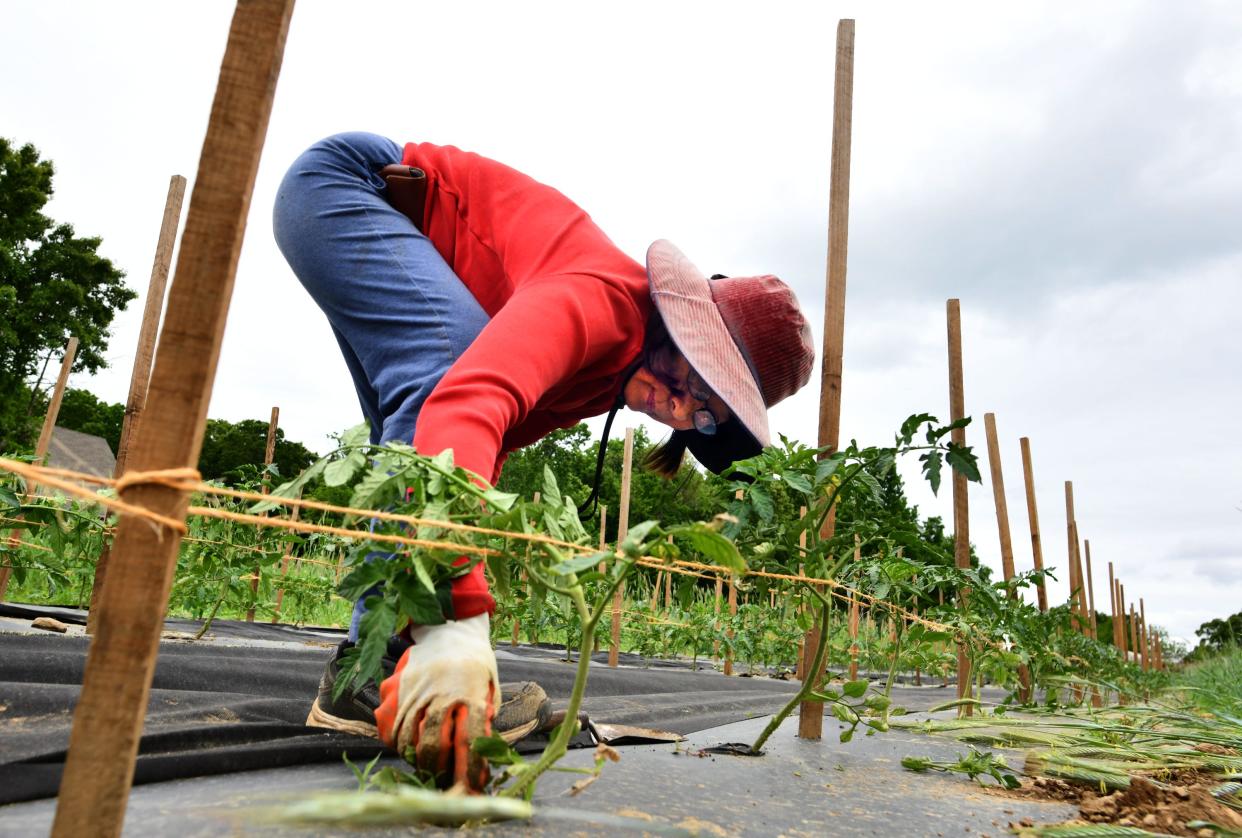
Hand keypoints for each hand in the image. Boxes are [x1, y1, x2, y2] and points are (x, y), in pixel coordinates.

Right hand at [374, 613, 498, 790]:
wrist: (450, 627)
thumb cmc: (476, 660)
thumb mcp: (490, 685)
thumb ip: (485, 717)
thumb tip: (481, 751)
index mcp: (471, 692)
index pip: (470, 739)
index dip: (470, 768)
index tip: (472, 787)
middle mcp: (442, 692)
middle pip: (434, 743)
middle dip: (438, 770)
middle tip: (444, 781)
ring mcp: (417, 690)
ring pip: (409, 737)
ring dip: (416, 759)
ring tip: (426, 766)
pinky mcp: (399, 688)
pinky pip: (392, 724)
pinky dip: (398, 742)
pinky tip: (407, 748)